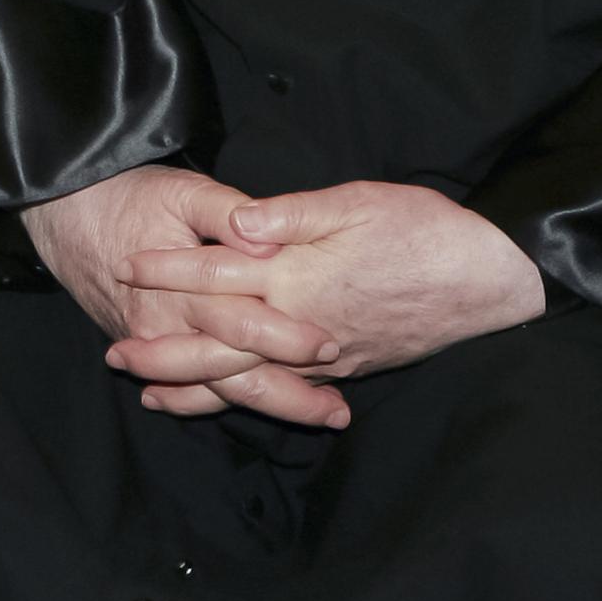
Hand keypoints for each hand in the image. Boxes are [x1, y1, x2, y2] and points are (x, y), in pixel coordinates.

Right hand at [23, 166, 349, 428]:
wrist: (66, 213)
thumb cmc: (132, 195)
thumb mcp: (184, 190)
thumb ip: (227, 215)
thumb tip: (266, 244)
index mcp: (183, 290)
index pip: (243, 324)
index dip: (287, 338)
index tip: (331, 348)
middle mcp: (166, 329)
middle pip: (232, 374)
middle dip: (287, 395)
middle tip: (337, 410)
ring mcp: (152, 346)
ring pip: (212, 389)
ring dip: (264, 404)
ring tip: (315, 415)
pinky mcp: (145, 347)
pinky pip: (184, 387)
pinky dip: (214, 403)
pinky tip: (249, 412)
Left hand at [123, 179, 543, 386]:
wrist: (487, 283)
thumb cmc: (427, 231)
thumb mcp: (360, 200)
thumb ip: (292, 213)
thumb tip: (234, 222)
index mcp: (298, 277)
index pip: (218, 276)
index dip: (171, 270)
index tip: (129, 264)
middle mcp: (301, 326)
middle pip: (216, 345)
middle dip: (163, 347)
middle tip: (114, 352)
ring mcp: (324, 355)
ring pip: (243, 379)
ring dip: (190, 385)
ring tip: (146, 388)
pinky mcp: (345, 368)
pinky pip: (278, 391)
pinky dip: (241, 398)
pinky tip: (221, 400)